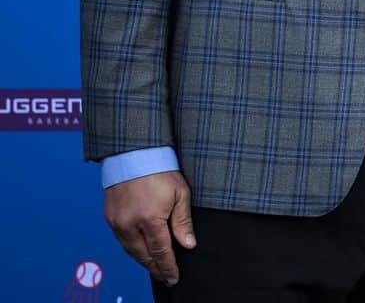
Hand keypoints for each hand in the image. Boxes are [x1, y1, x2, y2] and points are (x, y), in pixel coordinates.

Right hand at [104, 171, 195, 285]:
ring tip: (156, 267)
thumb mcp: (180, 192)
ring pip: (131, 252)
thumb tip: (188, 245)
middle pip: (144, 256)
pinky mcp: (110, 218)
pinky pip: (122, 241)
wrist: (134, 153)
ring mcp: (117, 223)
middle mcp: (130, 225)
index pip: (160, 252)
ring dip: (144, 261)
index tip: (174, 277)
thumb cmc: (160, 170)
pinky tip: (141, 251)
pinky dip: (133, 249)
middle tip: (166, 277)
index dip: (168, 267)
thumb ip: (183, 221)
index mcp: (150, 220)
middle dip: (156, 268)